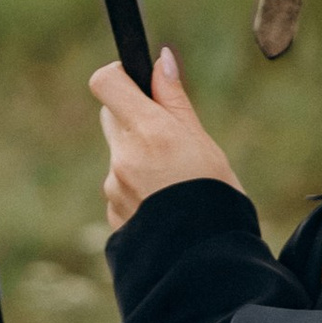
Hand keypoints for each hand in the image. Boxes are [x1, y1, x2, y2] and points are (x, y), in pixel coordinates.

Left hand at [91, 47, 243, 231]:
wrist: (206, 263)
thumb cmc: (215, 197)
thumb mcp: (203, 143)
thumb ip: (175, 100)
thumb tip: (162, 59)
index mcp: (149, 131)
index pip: (106, 82)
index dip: (119, 76)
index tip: (138, 82)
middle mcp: (123, 156)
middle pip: (112, 118)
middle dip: (134, 119)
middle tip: (168, 137)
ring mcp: (114, 188)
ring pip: (120, 156)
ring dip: (139, 159)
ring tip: (175, 183)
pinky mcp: (112, 214)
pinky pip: (120, 189)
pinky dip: (138, 191)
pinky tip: (165, 206)